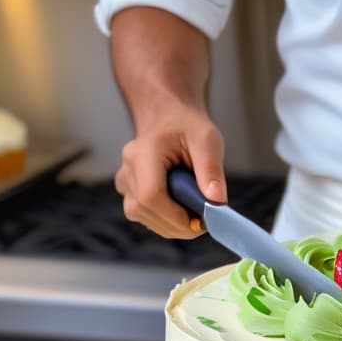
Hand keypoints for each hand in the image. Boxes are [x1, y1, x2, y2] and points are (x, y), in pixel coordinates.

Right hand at [115, 104, 225, 238]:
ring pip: (141, 216)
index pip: (151, 195)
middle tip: (204, 221)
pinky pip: (142, 214)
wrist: (168, 116)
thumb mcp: (207, 140)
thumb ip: (211, 170)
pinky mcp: (127, 190)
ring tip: (193, 211)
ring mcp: (124, 180)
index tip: (201, 222)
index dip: (175, 216)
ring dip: (170, 224)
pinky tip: (181, 208)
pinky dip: (163, 219)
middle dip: (176, 224)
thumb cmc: (187, 125)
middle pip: (143, 210)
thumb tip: (217, 203)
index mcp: (143, 153)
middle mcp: (127, 168)